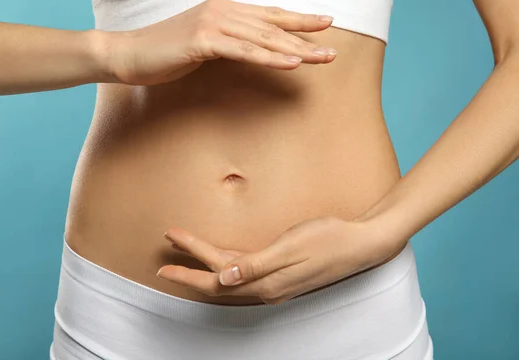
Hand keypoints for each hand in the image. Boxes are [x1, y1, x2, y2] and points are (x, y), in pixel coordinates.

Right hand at [102, 0, 336, 85]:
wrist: (128, 54)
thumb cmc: (164, 52)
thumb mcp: (201, 43)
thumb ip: (226, 42)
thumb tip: (248, 50)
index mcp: (223, 9)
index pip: (268, 15)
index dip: (298, 19)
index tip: (324, 23)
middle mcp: (222, 10)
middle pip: (272, 25)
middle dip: (306, 38)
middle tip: (333, 52)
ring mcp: (213, 23)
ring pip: (263, 37)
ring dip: (296, 49)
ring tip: (323, 58)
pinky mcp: (203, 40)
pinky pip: (243, 51)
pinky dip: (269, 57)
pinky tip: (291, 63)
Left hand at [157, 216, 404, 304]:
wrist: (361, 243)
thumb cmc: (329, 238)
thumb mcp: (290, 247)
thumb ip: (255, 264)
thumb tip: (223, 278)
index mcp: (266, 283)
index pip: (216, 278)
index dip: (189, 268)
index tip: (166, 258)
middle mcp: (266, 288)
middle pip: (218, 280)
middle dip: (190, 267)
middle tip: (165, 257)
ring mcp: (274, 282)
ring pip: (229, 277)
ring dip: (205, 265)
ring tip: (184, 253)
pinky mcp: (281, 274)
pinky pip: (244, 272)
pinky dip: (225, 265)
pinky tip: (219, 258)